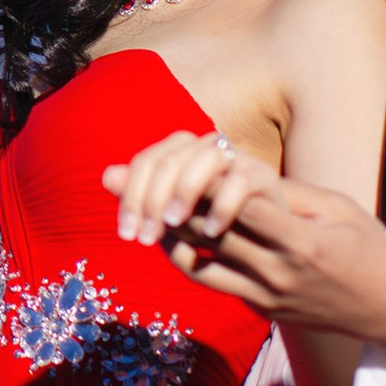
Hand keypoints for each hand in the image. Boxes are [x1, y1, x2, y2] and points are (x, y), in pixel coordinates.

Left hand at [104, 130, 278, 248]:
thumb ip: (149, 196)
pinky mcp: (266, 178)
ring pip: (202, 162)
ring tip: (171, 225)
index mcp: (187, 151)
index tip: (127, 234)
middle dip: (150, 201)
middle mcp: (210, 147)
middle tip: (144, 238)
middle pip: (169, 160)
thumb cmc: (223, 225)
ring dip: (183, 194)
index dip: (131, 196)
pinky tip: (211, 232)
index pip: (147, 161)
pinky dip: (221, 206)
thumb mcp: (183, 214)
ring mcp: (239, 159)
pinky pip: (239, 183)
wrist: (279, 236)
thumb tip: (107, 176)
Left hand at [164, 180, 385, 353]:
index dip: (207, 183)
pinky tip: (171, 237)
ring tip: (148, 208)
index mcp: (302, 242)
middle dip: (174, 203)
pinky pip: (212, 282)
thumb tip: (243, 169)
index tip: (179, 159)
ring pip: (200, 264)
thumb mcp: (339, 209)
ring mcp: (266, 296)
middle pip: (211, 234)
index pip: (242, 207)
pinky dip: (187, 259)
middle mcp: (278, 273)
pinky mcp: (259, 310)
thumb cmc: (368, 249)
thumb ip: (290, 193)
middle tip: (141, 179)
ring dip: (170, 235)